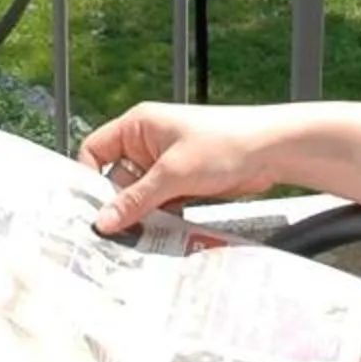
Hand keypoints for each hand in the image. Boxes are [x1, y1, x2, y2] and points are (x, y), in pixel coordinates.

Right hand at [80, 103, 283, 233]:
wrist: (272, 150)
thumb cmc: (226, 141)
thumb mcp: (173, 173)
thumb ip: (136, 200)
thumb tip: (104, 220)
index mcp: (137, 125)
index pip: (95, 150)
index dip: (88, 178)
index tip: (90, 208)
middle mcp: (147, 142)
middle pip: (117, 179)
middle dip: (120, 204)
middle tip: (117, 232)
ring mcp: (166, 163)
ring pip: (140, 195)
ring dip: (143, 214)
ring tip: (141, 236)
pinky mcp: (183, 181)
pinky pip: (160, 203)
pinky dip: (160, 217)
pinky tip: (162, 232)